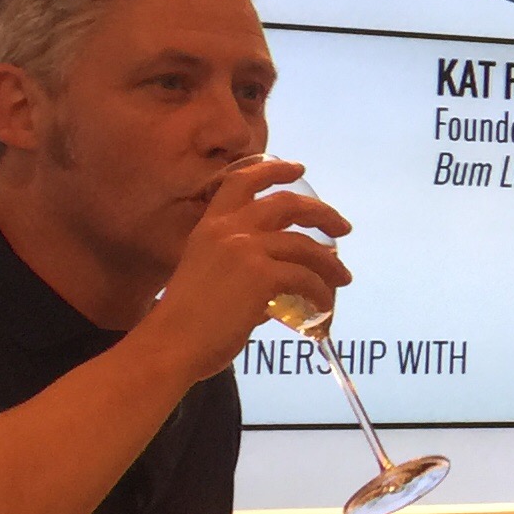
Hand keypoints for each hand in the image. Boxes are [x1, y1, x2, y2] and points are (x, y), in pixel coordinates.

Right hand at [144, 158, 350, 377]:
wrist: (170, 345)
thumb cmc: (184, 322)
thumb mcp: (207, 276)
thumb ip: (241, 270)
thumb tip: (279, 285)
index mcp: (210, 226)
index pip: (242, 181)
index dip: (274, 170)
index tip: (299, 168)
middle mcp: (228, 229)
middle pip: (287, 205)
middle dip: (322, 213)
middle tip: (343, 228)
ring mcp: (246, 250)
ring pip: (305, 245)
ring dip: (330, 263)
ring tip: (342, 278)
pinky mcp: (262, 276)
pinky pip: (305, 278)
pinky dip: (320, 292)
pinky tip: (323, 305)